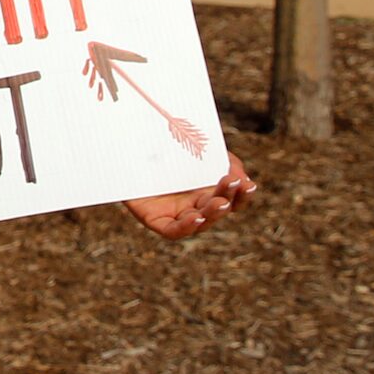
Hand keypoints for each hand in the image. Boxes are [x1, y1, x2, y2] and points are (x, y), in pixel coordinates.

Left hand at [123, 151, 257, 239]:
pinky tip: (196, 217)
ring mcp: (176, 213)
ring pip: (200, 221)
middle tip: (232, 183)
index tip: (248, 184)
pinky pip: (173, 230)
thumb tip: (244, 180)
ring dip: (212, 213)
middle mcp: (194, 204)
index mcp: (207, 189)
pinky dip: (186, 227)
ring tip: (219, 202)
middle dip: (228, 197)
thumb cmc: (164, 145)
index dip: (242, 195)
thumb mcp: (199, 148)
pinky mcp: (156, 219)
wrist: (125, 143)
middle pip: (217, 209)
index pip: (232, 199)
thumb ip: (226, 162)